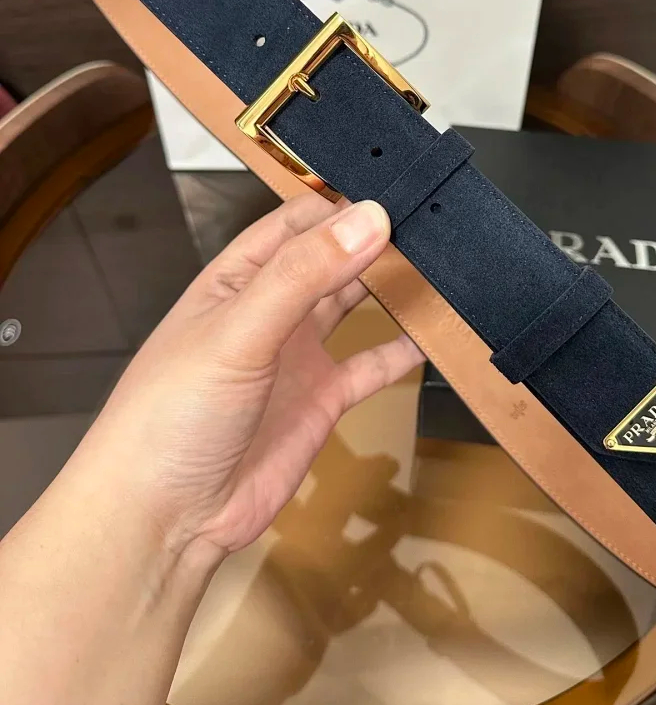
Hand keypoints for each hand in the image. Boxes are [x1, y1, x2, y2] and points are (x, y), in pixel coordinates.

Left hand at [83, 194, 422, 559]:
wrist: (167, 517)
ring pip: (354, 304)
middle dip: (372, 238)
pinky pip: (372, 365)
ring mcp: (298, 355)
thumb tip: (369, 220)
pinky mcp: (322, 399)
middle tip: (430, 219)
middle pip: (330, 258)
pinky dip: (402, 350)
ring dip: (390, 286)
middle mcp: (269, 310)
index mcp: (236, 279)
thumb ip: (303, 275)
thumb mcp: (238, 331)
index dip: (340, 203)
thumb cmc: (172, 414)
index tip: (395, 187)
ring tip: (439, 263)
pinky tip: (434, 333)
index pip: (295, 222)